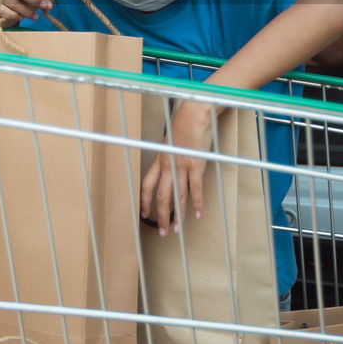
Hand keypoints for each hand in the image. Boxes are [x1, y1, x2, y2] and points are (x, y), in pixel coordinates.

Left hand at [141, 99, 214, 232]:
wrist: (196, 113)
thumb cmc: (185, 123)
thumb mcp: (172, 140)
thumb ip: (170, 154)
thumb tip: (172, 164)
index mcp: (160, 158)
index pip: (147, 184)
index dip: (144, 201)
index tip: (143, 213)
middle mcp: (167, 164)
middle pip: (160, 195)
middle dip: (160, 215)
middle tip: (161, 231)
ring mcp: (181, 165)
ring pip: (177, 196)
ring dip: (177, 215)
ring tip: (177, 229)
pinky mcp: (196, 165)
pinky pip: (195, 189)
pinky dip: (198, 203)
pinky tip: (199, 214)